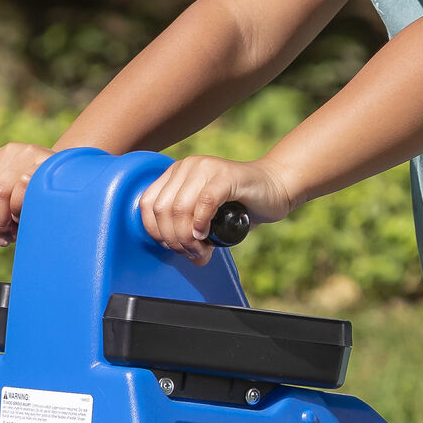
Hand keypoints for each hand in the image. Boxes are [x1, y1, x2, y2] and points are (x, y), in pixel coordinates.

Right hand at [0, 142, 51, 244]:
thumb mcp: (56, 204)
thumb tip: (14, 230)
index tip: (18, 227)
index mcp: (48, 163)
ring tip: (1, 233)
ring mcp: (7, 152)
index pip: (24, 183)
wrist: (56, 171)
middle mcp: (26, 153)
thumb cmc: (56, 197)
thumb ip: (41, 212)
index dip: (17, 207)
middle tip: (5, 239)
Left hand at [138, 156, 295, 262]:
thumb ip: (190, 232)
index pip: (147, 204)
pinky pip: (204, 202)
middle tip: (193, 252)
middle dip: (174, 239)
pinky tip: (206, 234)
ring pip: (180, 208)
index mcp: (176, 174)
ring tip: (202, 249)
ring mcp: (206, 167)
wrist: (275, 188)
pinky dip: (201, 223)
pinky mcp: (226, 175)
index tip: (173, 247)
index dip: (155, 232)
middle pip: (163, 210)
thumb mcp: (206, 218)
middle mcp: (187, 166)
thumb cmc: (241, 204)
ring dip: (187, 237)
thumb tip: (187, 256)